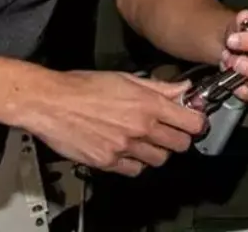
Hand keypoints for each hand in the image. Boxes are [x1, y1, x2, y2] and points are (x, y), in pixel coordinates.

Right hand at [18, 69, 205, 176]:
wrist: (51, 102)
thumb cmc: (83, 86)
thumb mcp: (126, 78)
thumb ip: (158, 86)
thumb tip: (182, 88)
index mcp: (147, 103)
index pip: (191, 122)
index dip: (196, 122)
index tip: (194, 121)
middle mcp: (140, 127)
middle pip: (180, 145)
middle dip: (179, 138)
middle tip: (171, 131)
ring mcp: (124, 147)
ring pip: (159, 160)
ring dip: (158, 151)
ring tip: (147, 140)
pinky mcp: (108, 162)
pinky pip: (134, 170)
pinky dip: (136, 164)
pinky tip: (129, 151)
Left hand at [219, 10, 247, 104]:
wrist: (237, 49)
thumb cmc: (246, 36)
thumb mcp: (242, 23)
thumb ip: (243, 19)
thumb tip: (245, 17)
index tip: (233, 40)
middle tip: (234, 60)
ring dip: (241, 77)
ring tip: (228, 61)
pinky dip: (239, 88)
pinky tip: (231, 76)